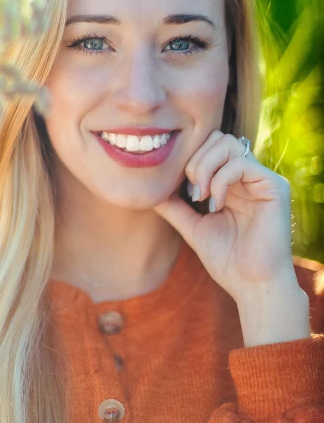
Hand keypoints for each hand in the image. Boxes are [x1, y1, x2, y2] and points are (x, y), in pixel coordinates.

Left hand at [153, 130, 298, 303]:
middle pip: (218, 137)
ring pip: (228, 143)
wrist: (251, 285)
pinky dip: (220, 180)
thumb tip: (148, 190)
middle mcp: (249, 176)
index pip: (209, 146)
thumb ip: (174, 205)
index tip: (179, 188)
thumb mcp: (192, 226)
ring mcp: (262, 179)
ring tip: (200, 196)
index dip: (189, 159)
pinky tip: (215, 204)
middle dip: (195, 160)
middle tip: (191, 192)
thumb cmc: (227, 260)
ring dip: (206, 167)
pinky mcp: (274, 186)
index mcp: (232, 182)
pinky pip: (241, 163)